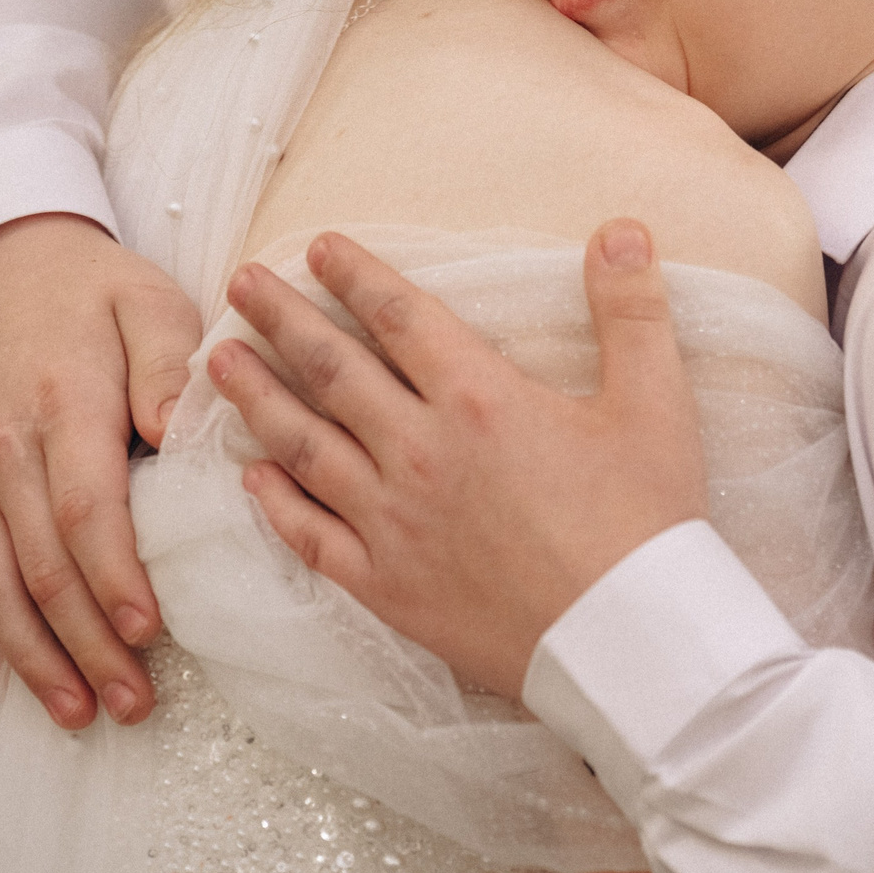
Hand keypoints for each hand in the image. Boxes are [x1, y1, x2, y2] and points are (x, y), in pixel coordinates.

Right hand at [0, 212, 203, 727]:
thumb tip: (181, 430)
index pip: (86, 510)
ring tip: (76, 712)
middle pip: (40, 566)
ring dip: (30, 658)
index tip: (151, 632)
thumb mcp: (150, 301)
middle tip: (134, 704)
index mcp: (64, 404)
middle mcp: (2, 449)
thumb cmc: (92, 290)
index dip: (114, 578)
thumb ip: (172, 365)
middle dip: (87, 645)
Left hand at [210, 220, 706, 698]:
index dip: (355, 275)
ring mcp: (393, 520)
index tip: (318, 246)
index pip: (399, 316)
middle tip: (241, 281)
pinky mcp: (386, 585)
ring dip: (256, 396)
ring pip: (304, 445)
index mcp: (479, 397)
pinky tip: (248, 476)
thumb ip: (631, 309)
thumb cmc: (646, 522)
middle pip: (333, 369)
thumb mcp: (655, 402)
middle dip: (281, 318)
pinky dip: (274, 502)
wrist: (626, 642)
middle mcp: (420, 450)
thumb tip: (619, 230)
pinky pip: (311, 536)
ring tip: (218, 359)